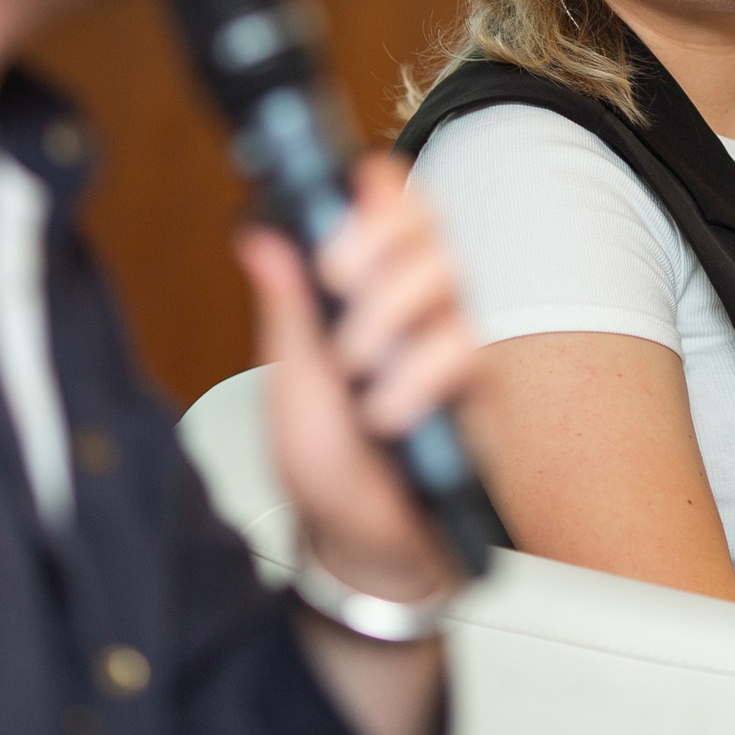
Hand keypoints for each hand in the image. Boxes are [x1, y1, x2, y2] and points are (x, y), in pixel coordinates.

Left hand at [242, 155, 480, 602]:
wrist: (360, 542)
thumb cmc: (327, 462)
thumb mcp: (289, 381)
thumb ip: (286, 308)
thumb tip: (260, 238)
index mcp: (364, 291)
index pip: (387, 211)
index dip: (376, 193)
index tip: (346, 201)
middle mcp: (412, 306)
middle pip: (426, 227)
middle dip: (377, 245)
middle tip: (337, 280)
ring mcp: (445, 340)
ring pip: (449, 278)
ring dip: (391, 315)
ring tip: (354, 366)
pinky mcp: (473, 385)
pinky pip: (463, 350)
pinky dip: (416, 377)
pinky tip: (386, 411)